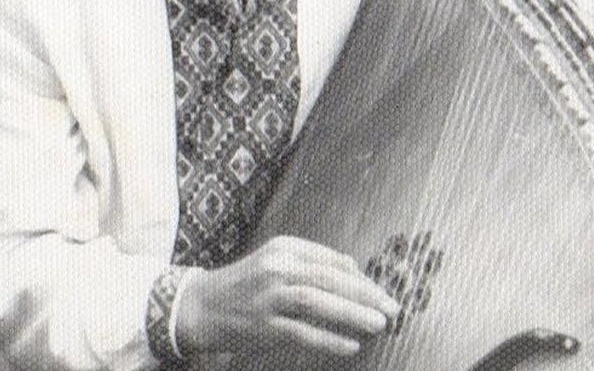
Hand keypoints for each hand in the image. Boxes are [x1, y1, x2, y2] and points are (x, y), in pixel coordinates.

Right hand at [176, 236, 399, 358]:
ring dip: (351, 313)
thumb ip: (312, 262)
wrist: (201, 305)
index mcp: (284, 248)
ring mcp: (268, 297)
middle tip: (392, 308)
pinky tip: (350, 345)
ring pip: (317, 302)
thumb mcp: (276, 261)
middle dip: (365, 294)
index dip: (362, 277)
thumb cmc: (245, 284)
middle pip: (329, 278)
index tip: (382, 292)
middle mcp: (276, 268)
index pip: (332, 259)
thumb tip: (353, 266)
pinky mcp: (262, 325)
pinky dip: (328, 339)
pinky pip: (301, 333)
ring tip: (378, 323)